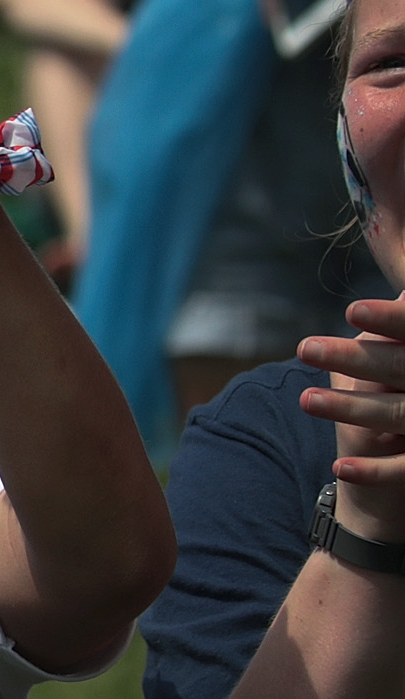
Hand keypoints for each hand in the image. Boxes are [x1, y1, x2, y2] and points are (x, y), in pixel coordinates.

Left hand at [299, 296, 404, 547]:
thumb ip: (396, 304)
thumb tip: (378, 228)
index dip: (390, 319)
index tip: (351, 311)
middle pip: (403, 368)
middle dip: (356, 359)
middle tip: (303, 347)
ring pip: (400, 415)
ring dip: (351, 409)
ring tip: (304, 400)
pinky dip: (376, 470)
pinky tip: (339, 468)